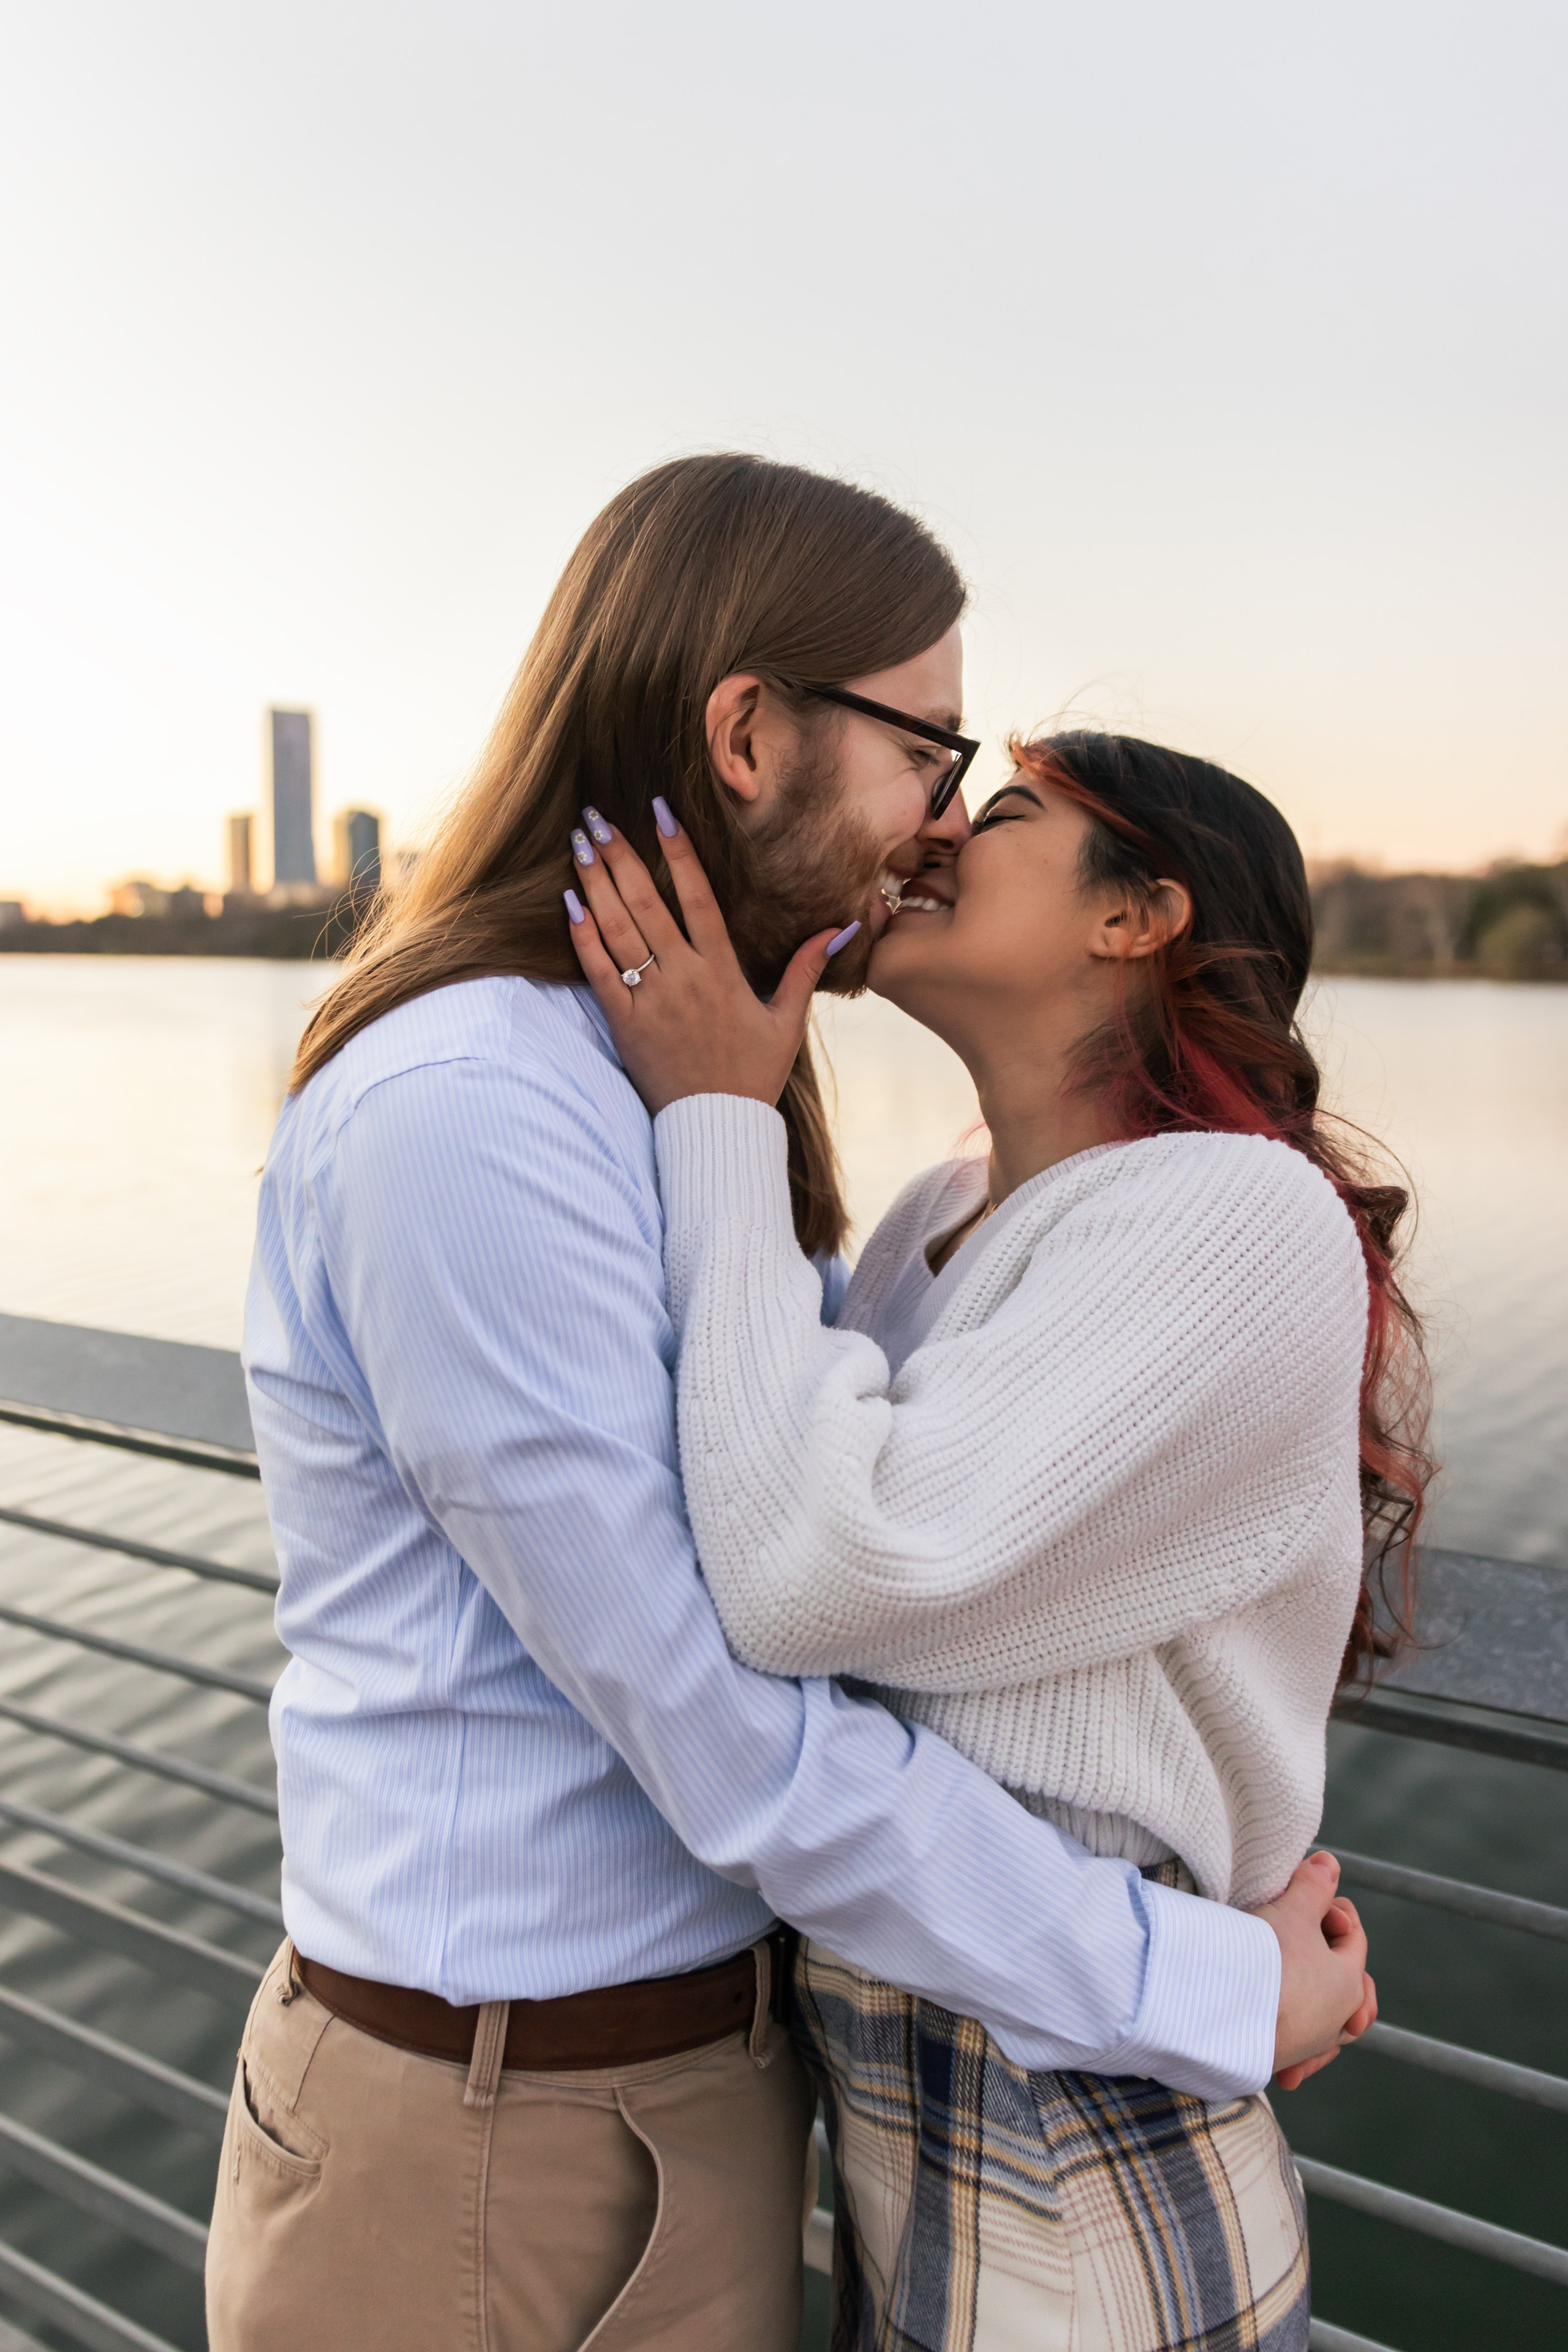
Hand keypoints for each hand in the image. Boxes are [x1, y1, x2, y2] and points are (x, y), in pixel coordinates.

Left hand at [562, 802, 855, 1115]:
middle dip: (619, 855)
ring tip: (578, 844)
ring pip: (617, 929)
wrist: (717, 1125)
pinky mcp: (625, 1024)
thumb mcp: (787, 1020)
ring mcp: (651, 999)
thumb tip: (843, 928)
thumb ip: (807, 969)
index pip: (697, 895)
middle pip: (646, 902)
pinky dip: (583, 937)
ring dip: (594, 883)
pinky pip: (599, 972)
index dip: (677, 850)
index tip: (658, 811)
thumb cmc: (753, 1074)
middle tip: (595, 817)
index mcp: (723, 969)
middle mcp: (684, 976)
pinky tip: (569, 902)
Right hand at [1256, 1849, 1376, 2087]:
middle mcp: (1338, 2020)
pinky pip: (1298, 2048)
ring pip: (1326, 2019)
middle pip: (1346, 1981)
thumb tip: (1328, 1864)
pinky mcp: (1282, 2061)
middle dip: (1328, 1955)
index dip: (1330, 1908)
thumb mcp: (1292, 1912)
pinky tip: (1280, 2031)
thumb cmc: (1267, 1964)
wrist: (1226, 2019)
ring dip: (1312, 2000)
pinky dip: (1293, 2036)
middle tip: (1306, 1935)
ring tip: (1293, 1985)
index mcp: (1350, 1984)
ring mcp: (1311, 2045)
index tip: (1302, 1896)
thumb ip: (1313, 1886)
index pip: (1353, 1937)